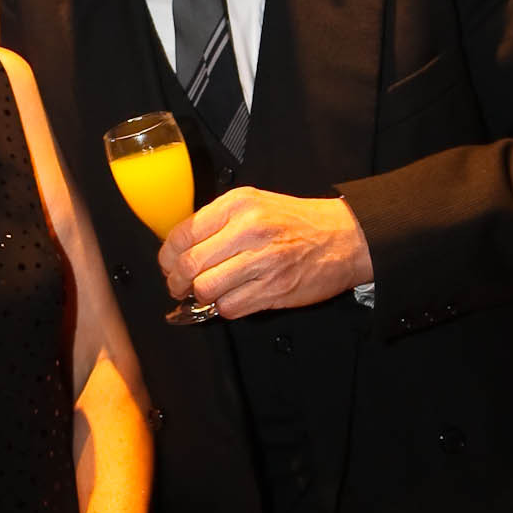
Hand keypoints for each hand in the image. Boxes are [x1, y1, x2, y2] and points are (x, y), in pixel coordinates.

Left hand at [157, 186, 372, 318]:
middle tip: (178, 286)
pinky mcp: (274, 289)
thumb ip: (218, 220)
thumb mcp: (255, 204)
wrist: (344, 237)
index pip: (184, 233)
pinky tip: (230, 299)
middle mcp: (248, 229)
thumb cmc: (297, 222)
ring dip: (199, 297)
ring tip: (204, 294)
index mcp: (238, 205)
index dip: (168, 255)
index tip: (168, 264)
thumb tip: (181, 247)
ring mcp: (262, 261)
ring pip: (205, 288)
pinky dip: (223, 308)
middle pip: (189, 264)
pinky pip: (230, 307)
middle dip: (176, 282)